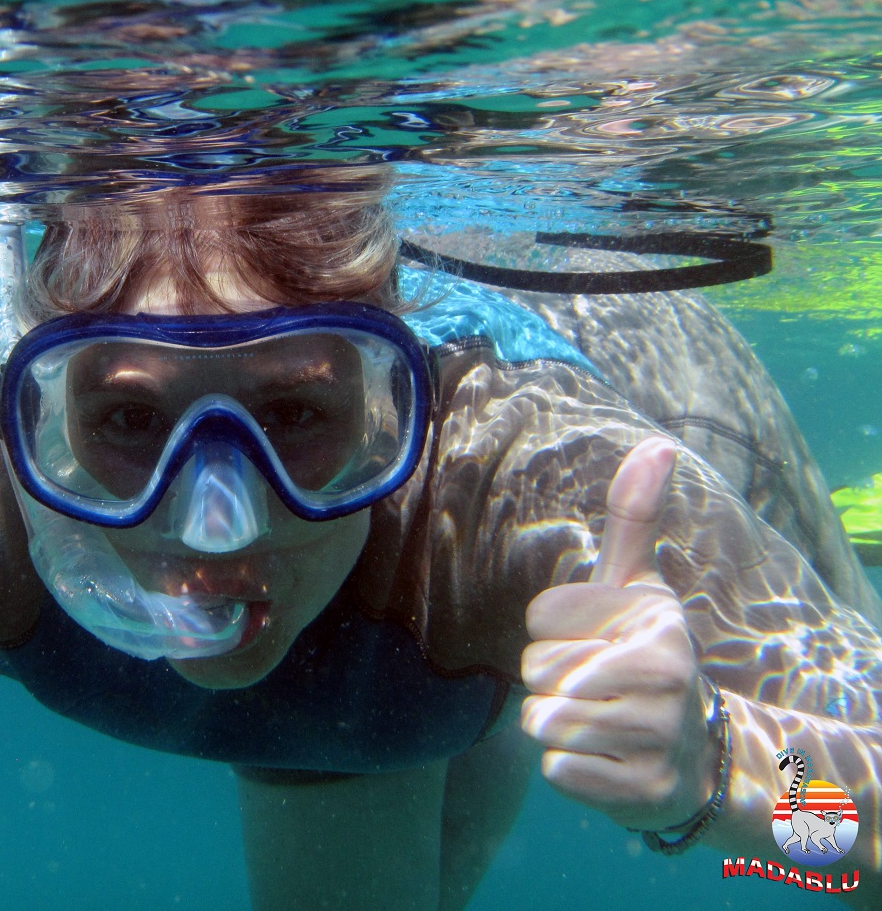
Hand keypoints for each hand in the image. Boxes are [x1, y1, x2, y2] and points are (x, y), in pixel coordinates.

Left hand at [519, 437, 714, 829]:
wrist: (699, 758)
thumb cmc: (646, 657)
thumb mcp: (640, 587)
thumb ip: (635, 517)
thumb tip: (657, 443)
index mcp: (653, 618)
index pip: (539, 616)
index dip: (554, 632)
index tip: (594, 642)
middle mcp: (662, 673)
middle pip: (535, 670)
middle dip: (552, 682)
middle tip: (599, 690)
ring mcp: (654, 735)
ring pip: (540, 720)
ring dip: (557, 726)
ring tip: (601, 723)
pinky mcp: (640, 791)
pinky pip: (555, 768)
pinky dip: (570, 769)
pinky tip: (609, 762)